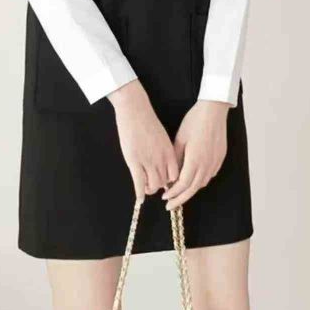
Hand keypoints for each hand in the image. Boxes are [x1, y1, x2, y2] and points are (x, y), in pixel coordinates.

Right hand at [108, 80, 179, 201]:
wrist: (135, 110)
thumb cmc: (147, 120)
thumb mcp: (162, 136)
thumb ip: (164, 150)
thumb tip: (165, 162)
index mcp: (169, 152)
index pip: (175, 174)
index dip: (171, 181)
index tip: (167, 182)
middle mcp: (161, 159)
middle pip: (164, 182)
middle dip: (160, 186)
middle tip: (155, 186)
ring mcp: (148, 161)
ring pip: (153, 185)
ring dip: (150, 189)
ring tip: (147, 189)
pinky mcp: (134, 161)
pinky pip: (139, 183)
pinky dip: (140, 193)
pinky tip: (139, 198)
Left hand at [161, 100, 229, 210]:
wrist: (213, 111)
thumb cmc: (194, 121)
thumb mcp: (179, 139)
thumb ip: (175, 159)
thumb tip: (169, 174)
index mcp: (195, 160)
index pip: (183, 185)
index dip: (173, 194)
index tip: (165, 198)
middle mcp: (207, 164)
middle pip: (193, 189)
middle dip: (180, 199)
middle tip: (170, 205)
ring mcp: (215, 162)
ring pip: (202, 183)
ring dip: (190, 190)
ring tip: (179, 193)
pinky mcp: (220, 158)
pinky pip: (209, 175)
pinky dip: (200, 181)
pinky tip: (193, 179)